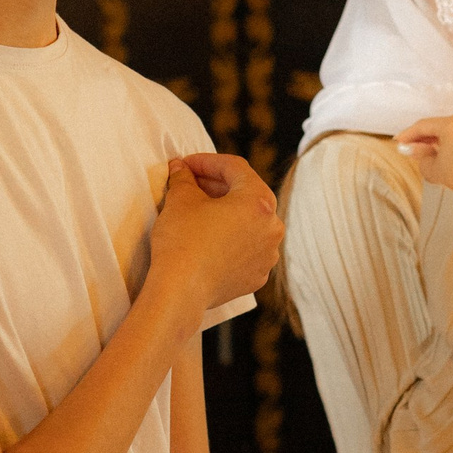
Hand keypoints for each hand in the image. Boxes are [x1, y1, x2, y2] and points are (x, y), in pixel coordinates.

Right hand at [152, 155, 282, 314]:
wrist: (181, 290)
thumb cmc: (183, 241)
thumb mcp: (180, 199)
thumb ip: (183, 178)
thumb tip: (181, 169)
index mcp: (259, 201)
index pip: (235, 168)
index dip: (207, 162)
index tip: (186, 165)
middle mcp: (272, 227)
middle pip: (247, 194)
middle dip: (218, 186)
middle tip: (191, 183)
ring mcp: (268, 254)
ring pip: (249, 223)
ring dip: (227, 212)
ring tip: (200, 210)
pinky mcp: (257, 275)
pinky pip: (246, 248)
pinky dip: (231, 239)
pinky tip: (209, 238)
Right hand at [396, 114, 452, 214]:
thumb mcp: (430, 168)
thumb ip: (420, 152)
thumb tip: (416, 148)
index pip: (426, 125)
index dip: (409, 134)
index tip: (402, 140)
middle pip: (444, 128)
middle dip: (427, 138)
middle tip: (412, 147)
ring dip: (444, 142)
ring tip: (430, 154)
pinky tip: (449, 158)